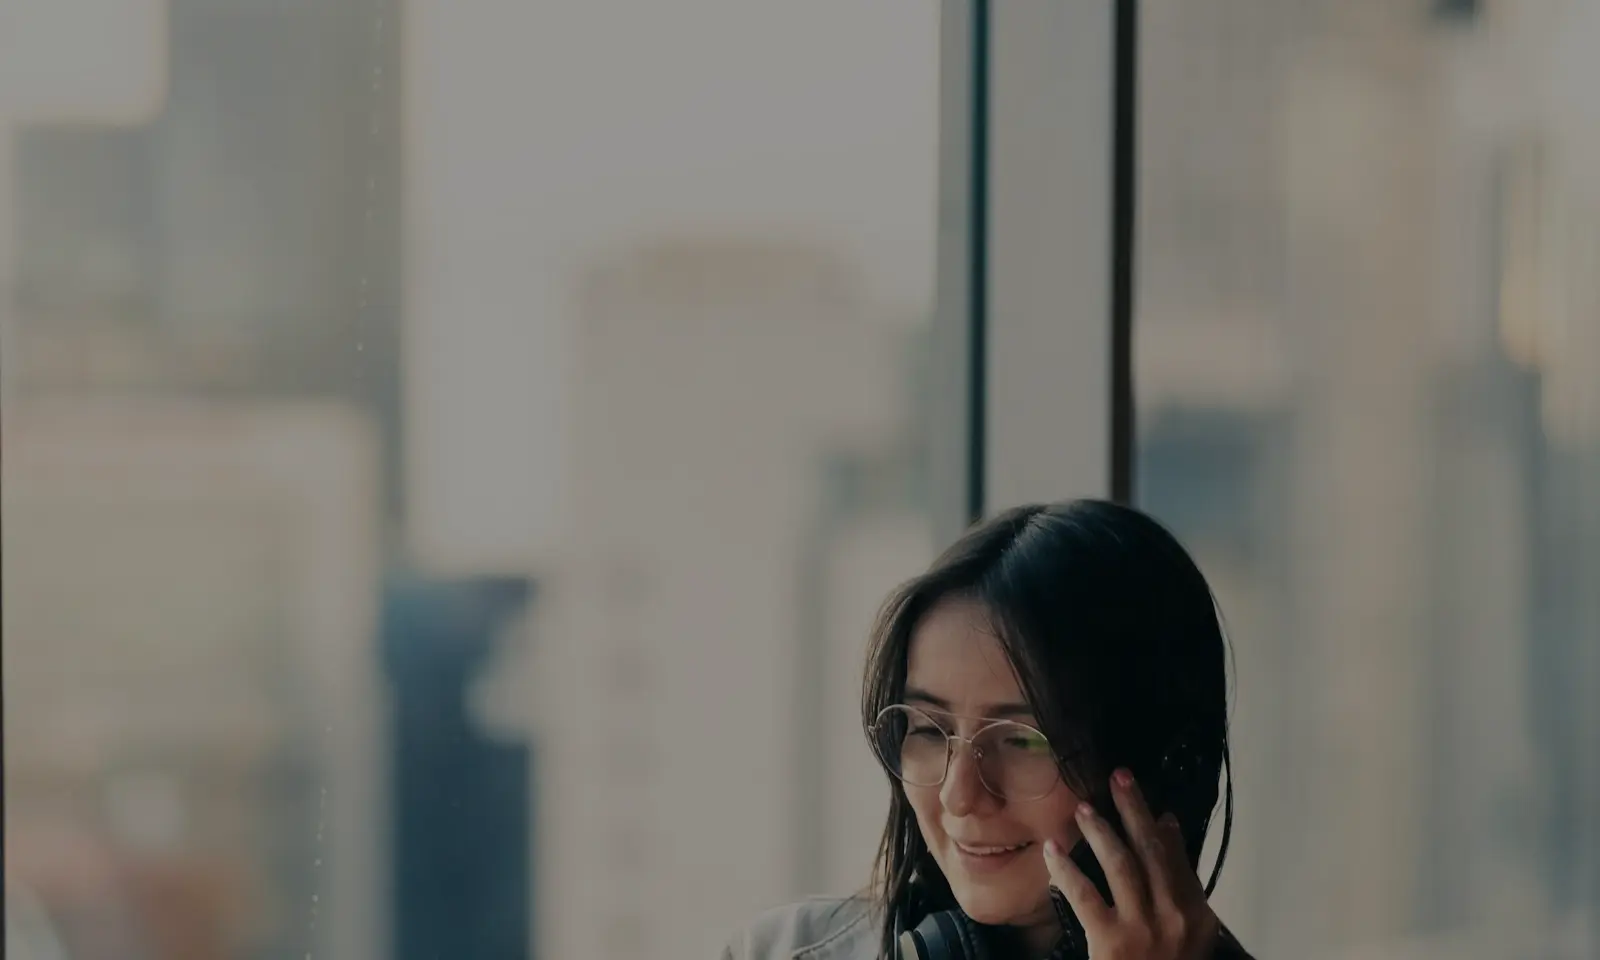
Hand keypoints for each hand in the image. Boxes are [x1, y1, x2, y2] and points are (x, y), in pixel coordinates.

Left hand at [1043, 769, 1220, 959]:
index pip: (1178, 860)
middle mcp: (1175, 917)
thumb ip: (1179, 882)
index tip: (1148, 799)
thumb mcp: (1185, 931)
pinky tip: (1052, 852)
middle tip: (1119, 777)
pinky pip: (1085, 896)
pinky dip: (1067, 870)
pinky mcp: (1111, 941)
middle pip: (1152, 851)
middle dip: (1134, 810)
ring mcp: (1144, 929)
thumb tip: (1167, 825)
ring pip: (1121, 866)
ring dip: (1101, 832)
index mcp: (1197, 915)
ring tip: (1082, 810)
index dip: (1161, 826)